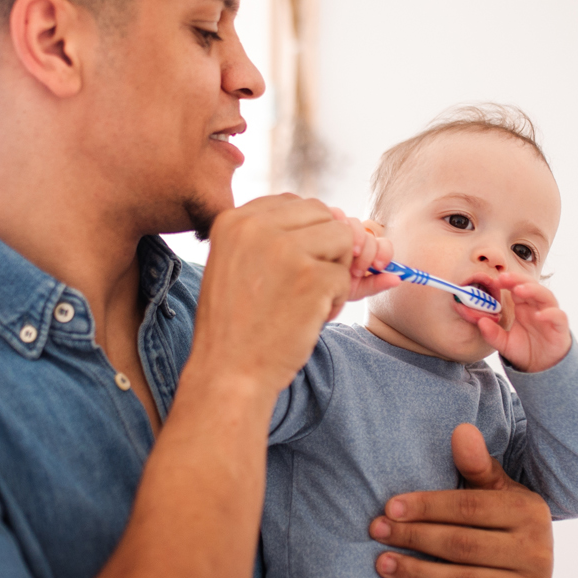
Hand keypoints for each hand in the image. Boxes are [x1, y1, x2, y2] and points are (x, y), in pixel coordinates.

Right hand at [194, 194, 355, 390]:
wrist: (228, 372)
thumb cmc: (237, 324)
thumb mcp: (239, 264)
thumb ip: (277, 237)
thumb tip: (349, 221)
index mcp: (234, 219)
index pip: (295, 204)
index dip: (308, 235)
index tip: (295, 266)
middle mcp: (256, 226)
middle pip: (323, 216)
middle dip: (326, 250)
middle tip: (305, 286)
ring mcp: (285, 250)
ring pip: (343, 239)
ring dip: (335, 272)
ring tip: (308, 300)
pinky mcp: (312, 277)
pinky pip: (346, 277)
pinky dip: (336, 301)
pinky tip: (308, 318)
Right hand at [329, 213, 399, 305]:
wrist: (304, 286)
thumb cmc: (327, 287)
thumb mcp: (353, 290)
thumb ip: (375, 285)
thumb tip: (397, 280)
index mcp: (366, 250)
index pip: (383, 244)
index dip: (384, 253)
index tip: (379, 267)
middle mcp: (354, 236)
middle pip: (369, 234)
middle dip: (367, 253)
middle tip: (357, 271)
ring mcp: (338, 226)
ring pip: (353, 222)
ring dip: (352, 240)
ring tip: (343, 260)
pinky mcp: (322, 218)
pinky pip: (334, 213)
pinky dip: (334, 225)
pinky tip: (327, 243)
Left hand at [368, 424, 552, 577]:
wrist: (536, 562)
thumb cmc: (504, 517)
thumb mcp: (495, 488)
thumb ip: (476, 464)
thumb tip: (461, 430)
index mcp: (531, 511)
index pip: (469, 508)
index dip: (427, 507)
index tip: (390, 507)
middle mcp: (538, 551)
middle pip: (463, 545)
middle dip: (414, 538)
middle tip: (378, 532)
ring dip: (418, 573)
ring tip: (384, 563)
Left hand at [476, 277, 570, 372]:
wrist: (542, 367)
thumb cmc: (524, 349)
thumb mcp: (504, 343)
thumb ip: (492, 334)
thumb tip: (480, 322)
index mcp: (523, 306)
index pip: (517, 287)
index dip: (508, 281)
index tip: (495, 280)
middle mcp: (537, 306)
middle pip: (531, 285)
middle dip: (518, 280)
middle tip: (504, 278)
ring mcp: (550, 315)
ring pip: (546, 295)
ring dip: (533, 290)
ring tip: (519, 289)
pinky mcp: (560, 327)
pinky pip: (559, 316)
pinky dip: (550, 314)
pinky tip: (539, 316)